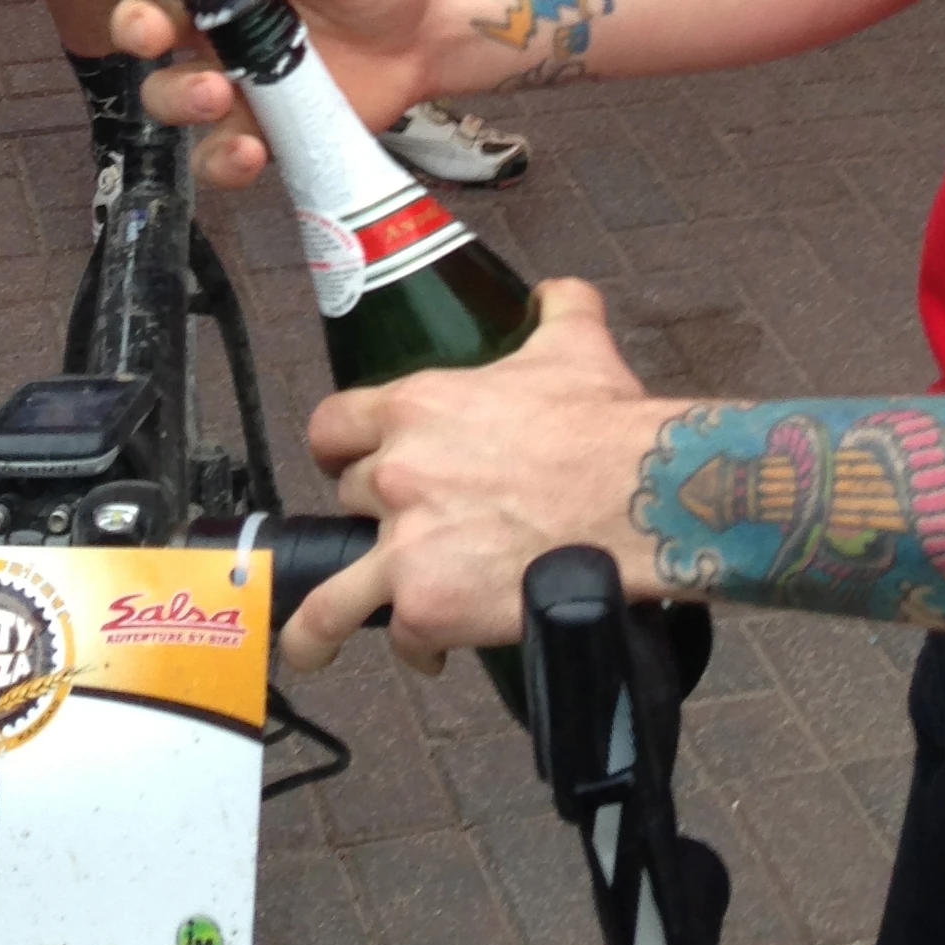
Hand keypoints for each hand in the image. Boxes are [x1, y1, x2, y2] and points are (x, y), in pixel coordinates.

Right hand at [109, 0, 443, 187]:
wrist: (428, 36)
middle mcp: (214, 24)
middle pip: (139, 28)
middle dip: (134, 29)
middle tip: (162, 33)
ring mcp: (233, 82)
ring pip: (167, 96)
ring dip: (176, 98)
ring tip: (218, 93)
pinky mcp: (260, 130)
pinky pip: (217, 155)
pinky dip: (222, 160)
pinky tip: (252, 149)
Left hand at [284, 279, 663, 674]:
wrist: (633, 498)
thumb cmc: (602, 424)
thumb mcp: (573, 340)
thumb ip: (554, 305)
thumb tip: (555, 292)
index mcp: (416, 407)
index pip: (333, 425)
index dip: (338, 446)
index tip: (344, 460)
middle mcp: (396, 474)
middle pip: (355, 500)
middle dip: (381, 514)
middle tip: (419, 525)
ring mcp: (405, 546)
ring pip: (331, 595)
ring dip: (317, 621)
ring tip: (311, 644)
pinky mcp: (429, 606)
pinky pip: (401, 637)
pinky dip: (417, 647)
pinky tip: (434, 652)